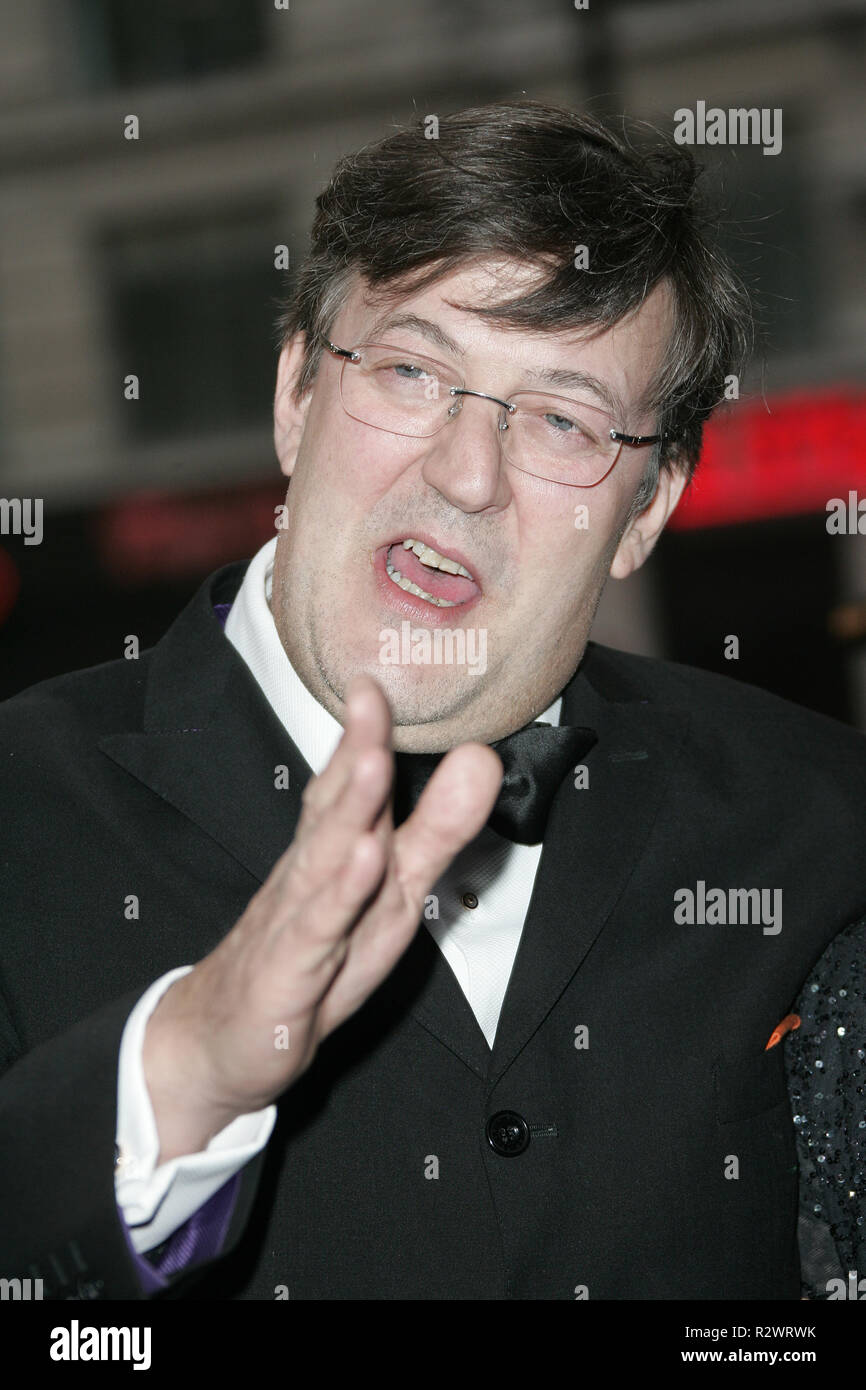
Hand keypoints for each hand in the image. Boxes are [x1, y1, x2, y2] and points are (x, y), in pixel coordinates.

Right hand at [142, 674, 502, 1160]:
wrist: (223, 1044)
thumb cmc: (313, 963)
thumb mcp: (389, 896)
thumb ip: (434, 832)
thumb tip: (479, 761)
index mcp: (329, 855)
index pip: (345, 785)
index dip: (364, 733)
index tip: (379, 679)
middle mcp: (308, 877)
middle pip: (333, 808)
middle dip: (357, 750)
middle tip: (373, 696)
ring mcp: (295, 923)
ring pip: (323, 860)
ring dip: (349, 809)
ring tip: (373, 760)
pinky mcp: (290, 973)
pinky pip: (318, 930)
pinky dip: (339, 895)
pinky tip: (362, 860)